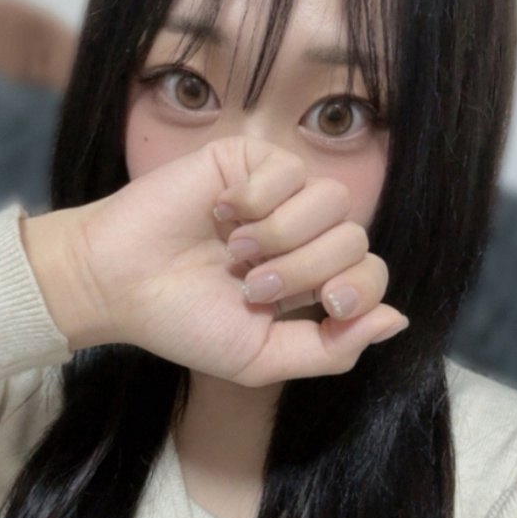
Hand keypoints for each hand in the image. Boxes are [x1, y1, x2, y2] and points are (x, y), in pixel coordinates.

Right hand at [23, 136, 407, 386]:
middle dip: (306, 270)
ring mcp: (280, 193)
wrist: (120, 283)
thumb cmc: (186, 322)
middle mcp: (302, 233)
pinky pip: (289, 169)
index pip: (371, 271)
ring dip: (283, 235)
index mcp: (309, 279)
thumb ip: (332, 349)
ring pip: (331, 200)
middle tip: (251, 285)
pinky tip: (222, 213)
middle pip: (355, 237)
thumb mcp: (262, 357)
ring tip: (235, 250)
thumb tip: (396, 321)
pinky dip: (257, 199)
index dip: (359, 288)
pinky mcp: (250, 160)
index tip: (324, 306)